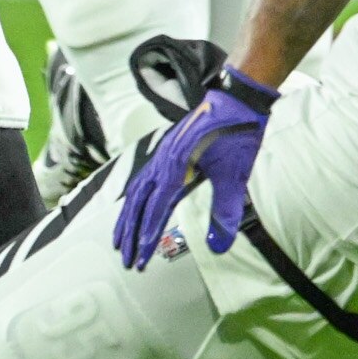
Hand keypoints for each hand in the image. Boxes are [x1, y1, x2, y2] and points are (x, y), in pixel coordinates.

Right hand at [113, 67, 278, 267]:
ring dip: (127, 217)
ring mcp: (163, 155)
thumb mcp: (235, 176)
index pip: (154, 211)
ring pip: (137, 191)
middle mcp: (162, 162)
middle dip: (129, 233)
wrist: (238, 98)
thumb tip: (218, 247)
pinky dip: (135, 197)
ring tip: (118, 239)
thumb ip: (225, 211)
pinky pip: (144, 178)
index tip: (140, 261)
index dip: (146, 238)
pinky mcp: (169, 150)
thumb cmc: (238, 134)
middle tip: (124, 259)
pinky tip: (134, 205)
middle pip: (138, 204)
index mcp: (175, 169)